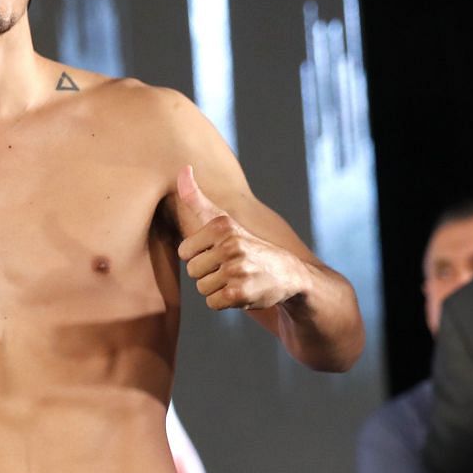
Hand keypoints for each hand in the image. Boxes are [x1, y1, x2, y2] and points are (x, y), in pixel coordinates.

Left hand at [174, 166, 304, 310]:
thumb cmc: (247, 246)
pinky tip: (242, 292)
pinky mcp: (240, 293)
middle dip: (208, 274)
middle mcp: (230, 245)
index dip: (199, 256)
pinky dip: (225, 302)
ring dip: (217, 288)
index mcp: (222, 225)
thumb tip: (183, 169)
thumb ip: (197, 199)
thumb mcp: (223, 220)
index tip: (220, 252)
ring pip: (202, 288)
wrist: (289, 274)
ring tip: (238, 279)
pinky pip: (212, 303)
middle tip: (231, 268)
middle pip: (192, 271)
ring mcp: (236, 269)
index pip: (184, 251)